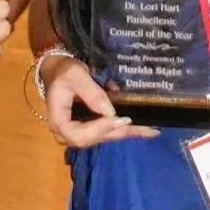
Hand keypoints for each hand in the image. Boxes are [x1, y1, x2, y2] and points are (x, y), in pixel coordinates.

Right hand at [42, 56, 158, 147]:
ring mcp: (79, 132)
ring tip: (150, 130)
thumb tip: (111, 112)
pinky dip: (125, 128)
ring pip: (105, 136)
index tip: (119, 119)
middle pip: (96, 139)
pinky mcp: (89, 128)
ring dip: (127, 132)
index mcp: (58, 122)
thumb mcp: (75, 75)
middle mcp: (68, 133)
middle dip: (121, 132)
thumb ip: (91, 92)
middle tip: (147, 128)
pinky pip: (107, 131)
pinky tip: (144, 127)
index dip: (100, 130)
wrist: (58, 71)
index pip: (79, 135)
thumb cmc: (64, 71)